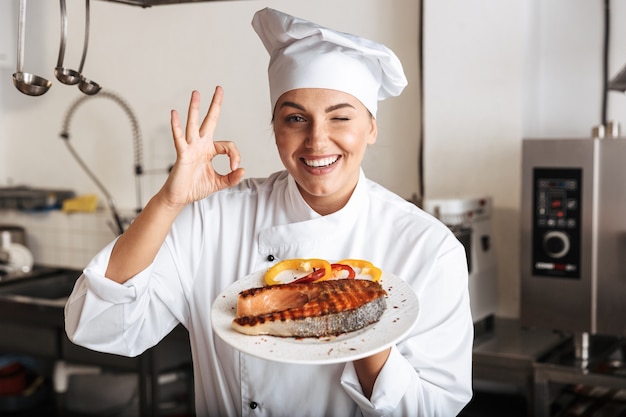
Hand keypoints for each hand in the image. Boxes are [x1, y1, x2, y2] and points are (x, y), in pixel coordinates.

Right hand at [161, 86, 244, 208]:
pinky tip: (174, 113)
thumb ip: (232, 178)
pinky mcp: (182, 154)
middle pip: (209, 120)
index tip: (235, 168)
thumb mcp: (219, 183)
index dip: (235, 155)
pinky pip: (179, 138)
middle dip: (214, 105)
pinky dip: (176, 126)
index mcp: (209, 150)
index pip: (228, 145)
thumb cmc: (195, 188)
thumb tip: (243, 170)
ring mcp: (190, 148)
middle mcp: (200, 145)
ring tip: (196, 93)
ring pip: (193, 124)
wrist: (179, 198)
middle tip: (218, 89)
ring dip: (195, 108)